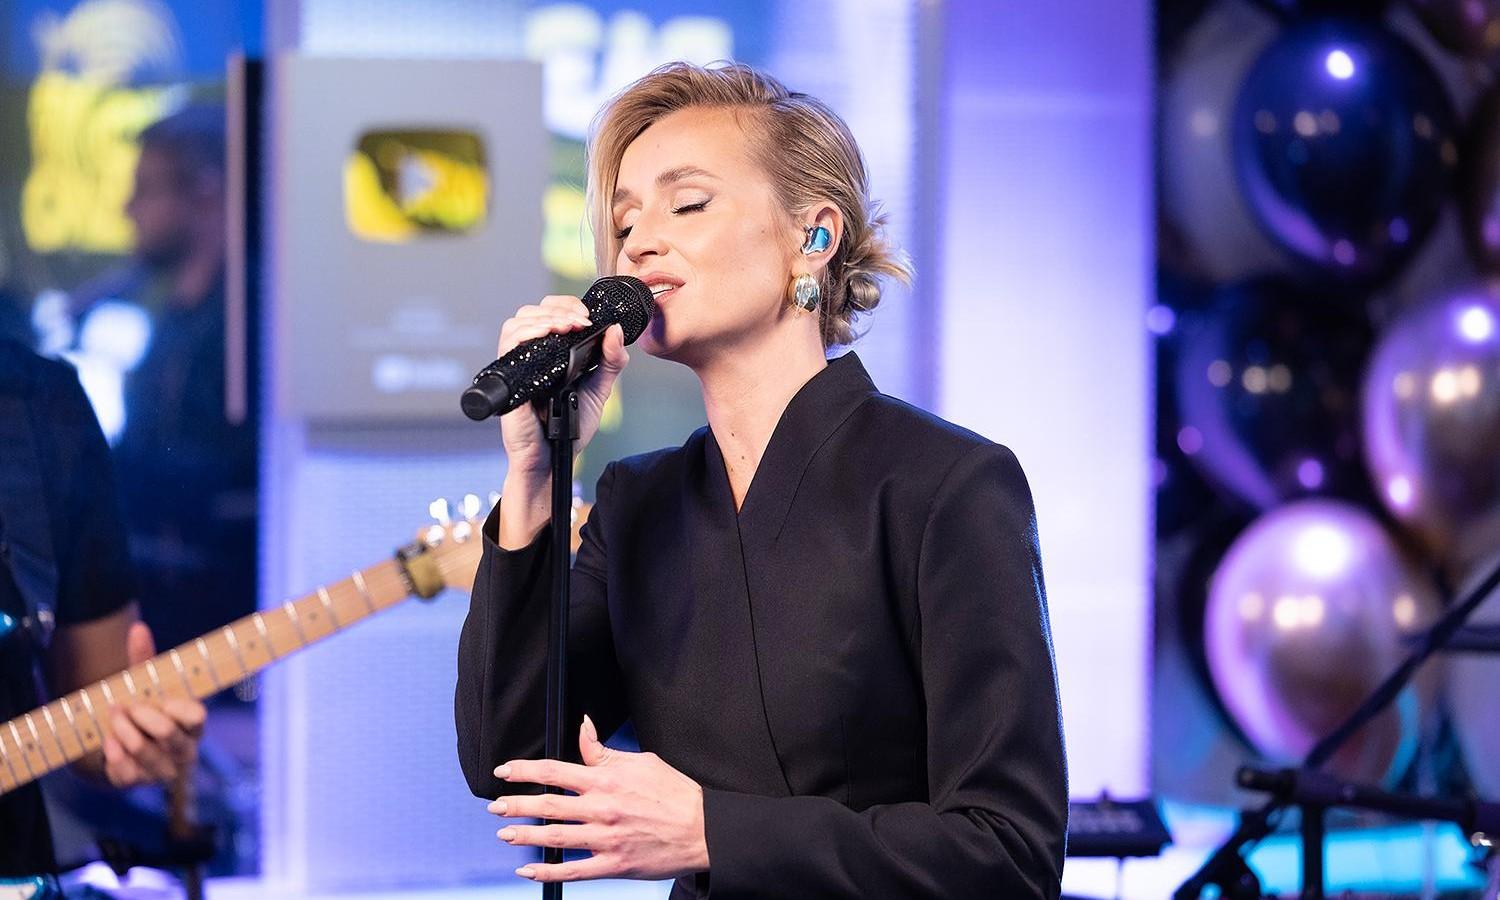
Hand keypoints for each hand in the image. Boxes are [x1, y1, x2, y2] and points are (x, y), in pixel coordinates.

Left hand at [101, 622, 205, 787]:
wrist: (121, 745)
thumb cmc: (143, 709)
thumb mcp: (144, 685)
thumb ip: (143, 659)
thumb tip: (138, 628)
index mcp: (194, 723)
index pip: (197, 716)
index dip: (177, 707)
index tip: (161, 699)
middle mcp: (186, 749)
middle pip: (166, 733)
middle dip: (139, 716)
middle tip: (123, 706)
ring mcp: (165, 769)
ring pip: (143, 751)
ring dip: (122, 732)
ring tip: (113, 719)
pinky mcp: (142, 783)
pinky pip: (126, 771)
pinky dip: (113, 753)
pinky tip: (110, 742)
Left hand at [487, 715, 707, 882]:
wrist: (703, 829)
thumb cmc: (675, 793)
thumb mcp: (640, 761)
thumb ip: (604, 751)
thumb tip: (583, 729)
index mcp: (606, 780)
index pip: (555, 771)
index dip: (525, 771)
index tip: (505, 771)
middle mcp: (602, 808)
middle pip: (548, 805)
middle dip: (516, 804)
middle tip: (495, 805)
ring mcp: (606, 839)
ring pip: (555, 837)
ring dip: (524, 835)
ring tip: (504, 832)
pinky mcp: (613, 864)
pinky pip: (573, 870)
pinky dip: (547, 871)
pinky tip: (528, 871)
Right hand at [496, 296, 629, 477]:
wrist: (554, 459)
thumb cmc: (570, 428)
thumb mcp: (598, 390)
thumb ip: (610, 362)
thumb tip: (614, 330)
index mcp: (549, 354)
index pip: (547, 313)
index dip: (565, 306)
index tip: (586, 315)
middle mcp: (530, 357)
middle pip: (530, 312)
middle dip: (559, 309)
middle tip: (581, 321)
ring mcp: (517, 366)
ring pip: (517, 323)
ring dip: (546, 317)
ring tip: (568, 326)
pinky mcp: (509, 379)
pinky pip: (508, 345)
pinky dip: (527, 332)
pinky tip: (547, 333)